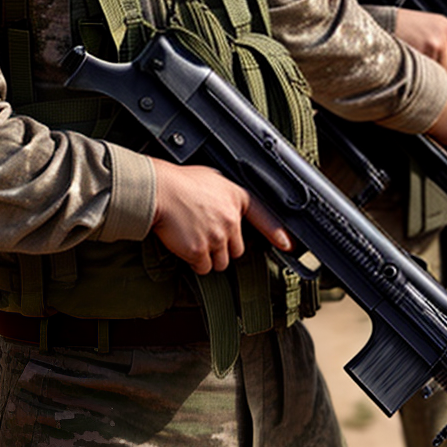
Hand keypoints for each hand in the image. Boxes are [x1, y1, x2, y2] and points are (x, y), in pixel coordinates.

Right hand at [150, 158, 290, 273]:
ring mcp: (217, 236)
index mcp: (237, 197)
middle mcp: (231, 219)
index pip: (264, 217)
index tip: (287, 245)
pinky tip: (185, 247)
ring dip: (210, 257)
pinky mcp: (200, 251)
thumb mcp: (213, 178)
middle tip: (206, 236)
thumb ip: (226, 196)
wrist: (159, 191)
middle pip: (238, 248)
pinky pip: (203, 268)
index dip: (277, 233)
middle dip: (224, 247)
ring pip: (221, 262)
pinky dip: (195, 262)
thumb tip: (228, 207)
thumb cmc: (180, 182)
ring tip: (194, 239)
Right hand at [395, 8, 446, 83]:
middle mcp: (440, 37)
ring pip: (436, 81)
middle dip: (437, 76)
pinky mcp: (416, 61)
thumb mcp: (422, 30)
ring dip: (424, 80)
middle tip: (417, 64)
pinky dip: (414, 83)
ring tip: (406, 63)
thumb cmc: (393, 30)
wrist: (365, 28)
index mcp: (444, 28)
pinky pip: (423, 84)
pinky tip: (402, 71)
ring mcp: (428, 49)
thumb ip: (440, 46)